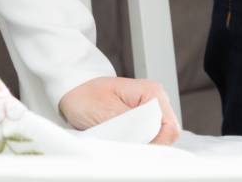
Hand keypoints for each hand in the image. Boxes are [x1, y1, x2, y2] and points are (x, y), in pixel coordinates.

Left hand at [59, 76, 179, 144]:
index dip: (156, 144)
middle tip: (122, 144)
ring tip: (117, 140)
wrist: (72, 91)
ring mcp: (148, 111)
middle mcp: (155, 101)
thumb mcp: (107, 113)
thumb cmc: (85, 96)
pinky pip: (145, 139)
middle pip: (165, 136)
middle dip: (146, 144)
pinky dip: (132, 144)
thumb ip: (131, 127)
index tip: (135, 149)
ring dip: (138, 144)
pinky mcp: (140, 121)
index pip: (170, 129)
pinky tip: (118, 139)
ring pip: (156, 139)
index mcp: (152, 93)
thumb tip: (146, 143)